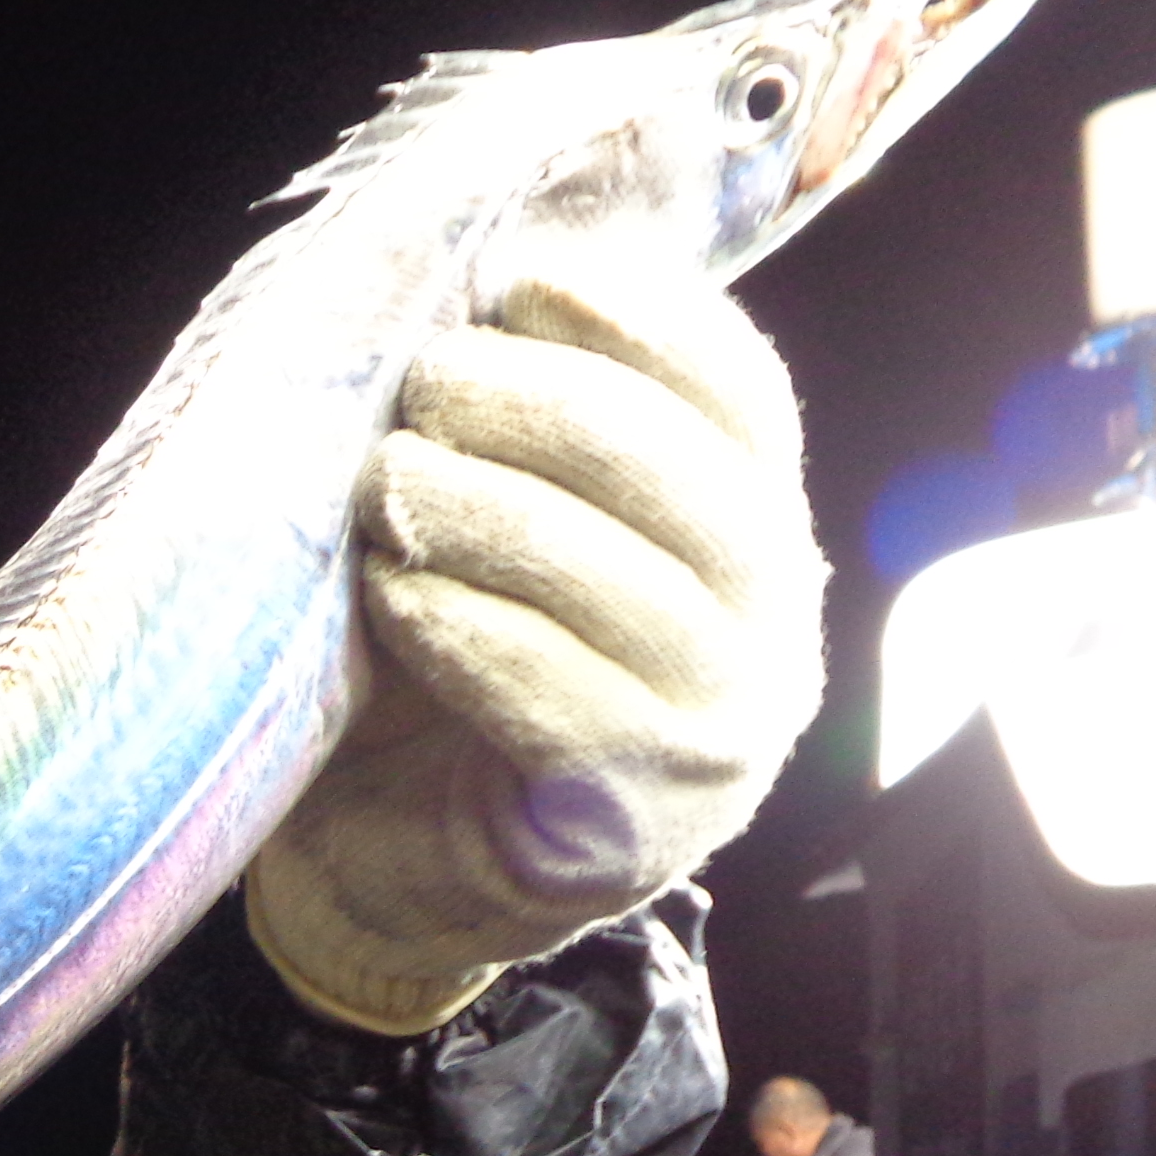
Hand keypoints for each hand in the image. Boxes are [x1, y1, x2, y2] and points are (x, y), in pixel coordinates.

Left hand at [246, 263, 826, 1034]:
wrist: (403, 879)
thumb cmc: (448, 678)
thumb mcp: (509, 535)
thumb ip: (529, 431)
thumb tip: (483, 278)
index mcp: (756, 528)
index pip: (736, 391)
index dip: (633, 318)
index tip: (515, 276)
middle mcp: (771, 624)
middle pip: (673, 472)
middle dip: (535, 405)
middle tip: (418, 381)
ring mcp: (719, 730)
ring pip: (615, 580)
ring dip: (486, 511)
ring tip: (384, 478)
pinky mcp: (634, 822)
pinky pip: (558, 700)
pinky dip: (469, 633)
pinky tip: (396, 594)